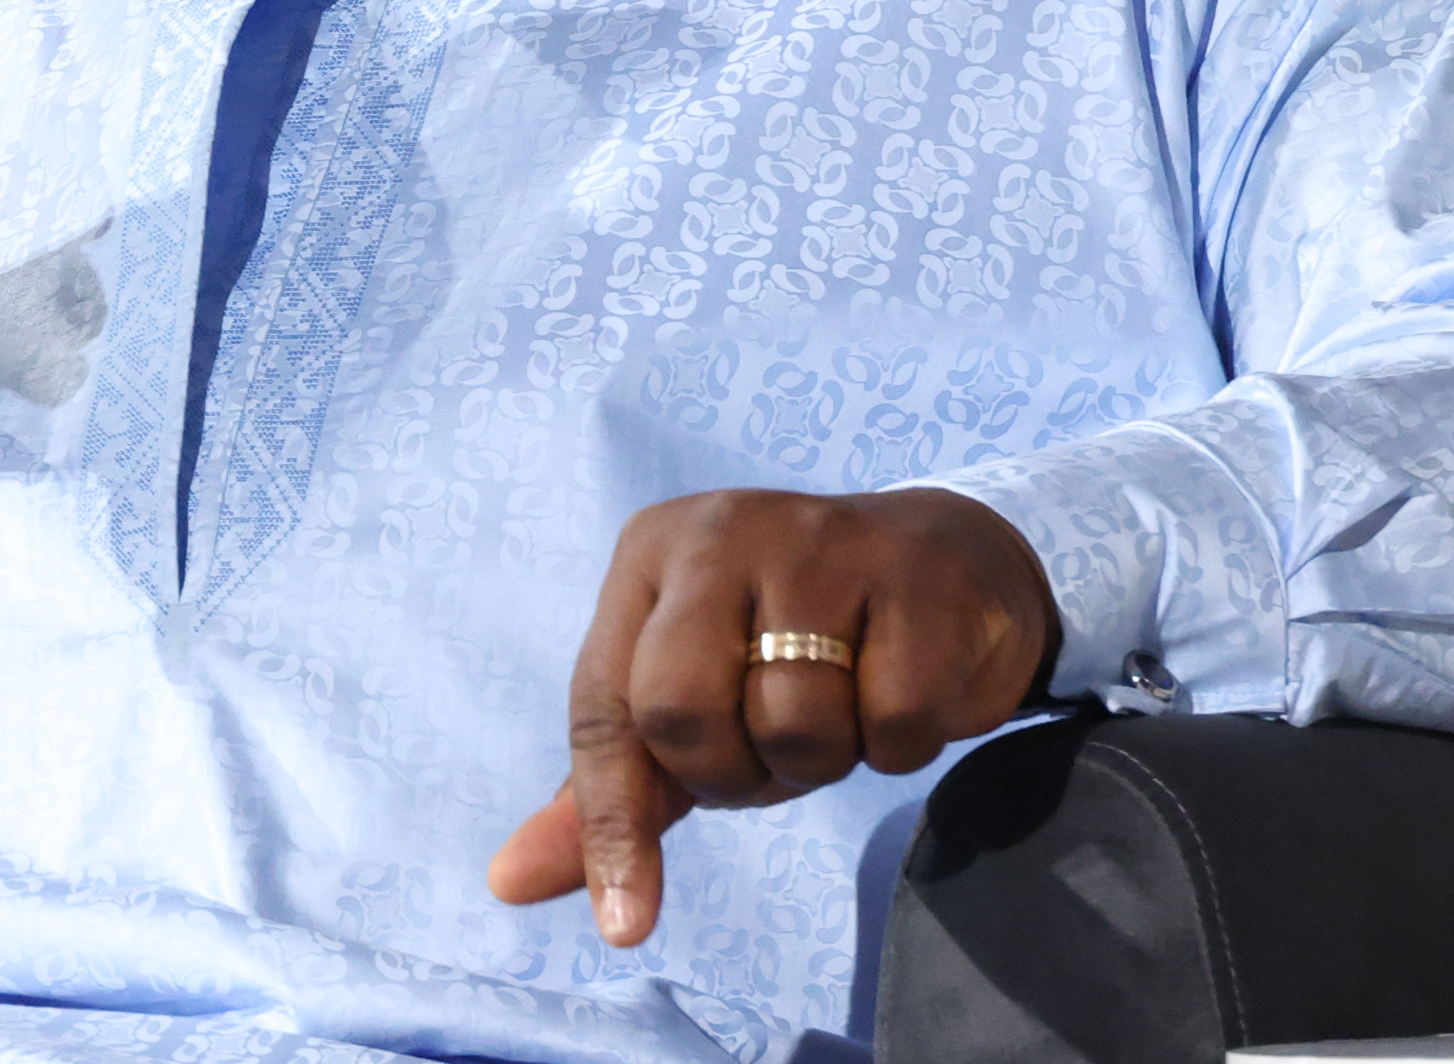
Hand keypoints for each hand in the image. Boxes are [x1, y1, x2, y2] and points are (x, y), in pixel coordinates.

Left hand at [485, 486, 1061, 947]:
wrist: (946, 569)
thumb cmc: (795, 649)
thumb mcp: (692, 706)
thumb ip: (608, 793)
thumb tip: (507, 881)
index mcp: (652, 555)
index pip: (603, 707)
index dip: (610, 824)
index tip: (625, 923)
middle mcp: (722, 531)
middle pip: (680, 710)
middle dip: (733, 771)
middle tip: (770, 746)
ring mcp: (822, 541)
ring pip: (792, 723)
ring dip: (826, 758)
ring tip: (844, 705)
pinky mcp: (915, 575)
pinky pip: (893, 719)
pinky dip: (901, 742)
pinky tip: (903, 688)